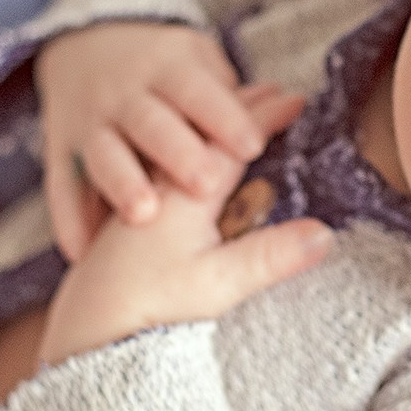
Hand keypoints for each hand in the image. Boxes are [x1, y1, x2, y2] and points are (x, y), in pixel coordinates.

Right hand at [33, 21, 288, 260]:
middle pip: (152, 123)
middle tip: (206, 185)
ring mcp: (89, 122)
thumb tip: (287, 108)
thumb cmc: (163, 70)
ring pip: (104, 154)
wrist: (81, 46)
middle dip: (178, 152)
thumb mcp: (194, 60)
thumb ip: (231, 94)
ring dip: (123, 183)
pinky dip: (69, 219)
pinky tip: (82, 252)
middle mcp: (125, 94)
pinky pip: (62, 186)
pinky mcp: (60, 151)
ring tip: (144, 215)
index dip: (225, 117)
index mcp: (167, 68)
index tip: (253, 145)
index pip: (198, 91)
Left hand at [38, 87, 331, 368]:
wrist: (85, 319)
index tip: (298, 100)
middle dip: (242, 107)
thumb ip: (271, 257)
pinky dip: (185, 139)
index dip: (267, 117)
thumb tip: (325, 234)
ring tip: (235, 106)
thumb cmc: (150, 304)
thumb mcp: (217, 285)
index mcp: (185, 190)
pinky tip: (190, 146)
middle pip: (204, 129)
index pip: (232, 141)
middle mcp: (161, 180)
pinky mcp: (129, 208)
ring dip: (210, 119)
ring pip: (178, 136)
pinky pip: (160, 153)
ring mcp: (141, 190)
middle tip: (274, 91)